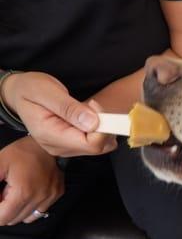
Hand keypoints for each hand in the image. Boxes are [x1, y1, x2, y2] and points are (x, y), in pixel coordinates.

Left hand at [0, 136, 63, 225]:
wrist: (44, 145)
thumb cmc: (21, 152)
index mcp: (23, 192)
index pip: (4, 218)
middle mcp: (39, 198)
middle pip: (14, 220)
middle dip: (4, 210)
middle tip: (2, 194)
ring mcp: (50, 197)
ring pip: (27, 218)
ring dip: (17, 210)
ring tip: (14, 195)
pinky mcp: (57, 194)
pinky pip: (40, 211)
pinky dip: (30, 208)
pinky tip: (27, 195)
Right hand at [1, 72, 116, 156]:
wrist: (20, 94)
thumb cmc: (32, 89)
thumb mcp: (47, 92)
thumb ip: (70, 108)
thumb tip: (93, 123)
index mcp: (50, 136)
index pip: (90, 144)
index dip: (101, 126)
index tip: (95, 105)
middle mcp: (59, 147)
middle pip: (97, 147)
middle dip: (103, 127)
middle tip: (93, 105)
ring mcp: (65, 149)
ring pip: (99, 146)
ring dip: (102, 128)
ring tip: (88, 109)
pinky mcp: (70, 146)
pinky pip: (94, 143)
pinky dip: (98, 130)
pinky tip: (88, 117)